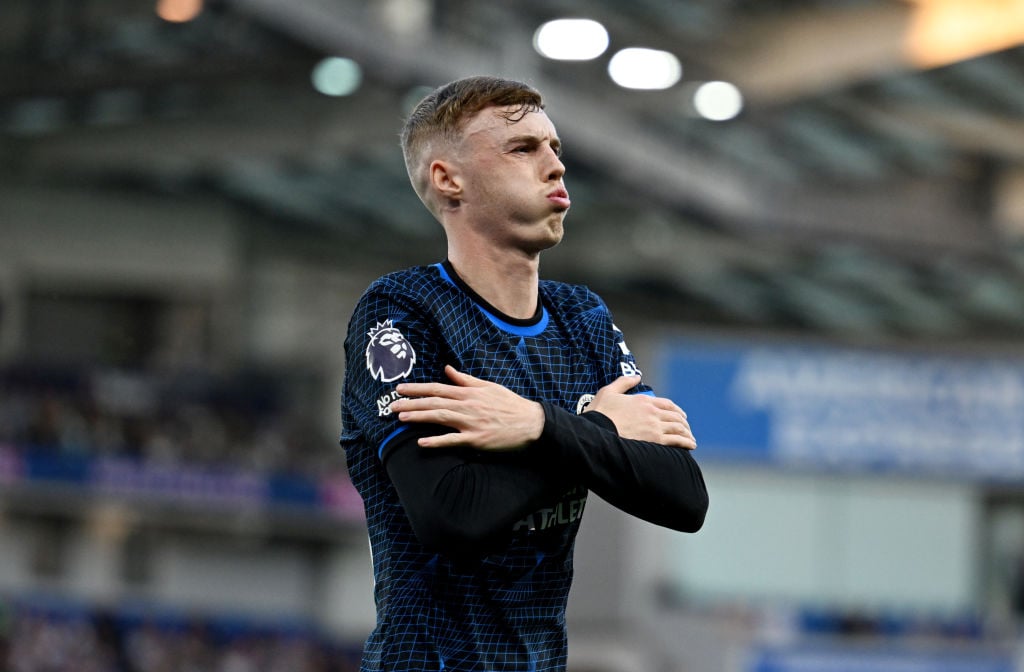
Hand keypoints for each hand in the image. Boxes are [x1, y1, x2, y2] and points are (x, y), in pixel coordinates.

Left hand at [390, 365, 543, 449]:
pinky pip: (453, 440)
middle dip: (411, 403)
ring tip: (401, 419)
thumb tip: (448, 368)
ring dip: (419, 417)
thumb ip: (466, 379)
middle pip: (434, 402)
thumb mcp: (489, 387)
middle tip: (391, 405)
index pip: (438, 388)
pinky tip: (422, 442)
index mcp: (469, 392)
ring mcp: (471, 422)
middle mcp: (468, 405)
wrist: (531, 423)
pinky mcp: (477, 439)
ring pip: (440, 417)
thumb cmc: (510, 404)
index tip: (400, 389)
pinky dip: (437, 441)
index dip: (417, 388)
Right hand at [586, 375, 696, 449]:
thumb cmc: (600, 412)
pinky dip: (686, 442)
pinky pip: (676, 440)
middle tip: (687, 429)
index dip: (676, 410)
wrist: (597, 430)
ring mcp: (654, 426)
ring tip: (691, 440)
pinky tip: (690, 446)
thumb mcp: (608, 391)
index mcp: (643, 400)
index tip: (681, 416)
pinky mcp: (654, 439)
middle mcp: (652, 412)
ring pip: (678, 428)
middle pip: (675, 416)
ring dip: (687, 433)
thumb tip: (637, 377)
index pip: (667, 404)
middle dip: (684, 423)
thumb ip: (623, 382)